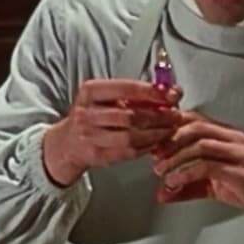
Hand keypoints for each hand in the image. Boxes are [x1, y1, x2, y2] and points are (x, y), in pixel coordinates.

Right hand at [41, 80, 182, 186]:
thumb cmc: (92, 115)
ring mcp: (90, 136)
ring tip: (170, 129)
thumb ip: (135, 94)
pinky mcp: (97, 154)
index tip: (171, 94)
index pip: (125, 88)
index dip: (152, 92)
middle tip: (176, 114)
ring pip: (130, 136)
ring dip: (156, 133)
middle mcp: (86, 113)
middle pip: (130, 115)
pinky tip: (157, 141)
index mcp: (89, 92)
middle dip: (158, 115)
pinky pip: (128, 152)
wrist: (68, 142)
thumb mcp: (105, 97)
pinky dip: (147, 146)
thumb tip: (170, 91)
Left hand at [149, 113, 243, 238]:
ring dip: (174, 156)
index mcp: (226, 135)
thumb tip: (163, 192)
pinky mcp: (239, 169)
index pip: (192, 120)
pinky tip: (175, 181)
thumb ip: (189, 187)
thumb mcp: (216, 185)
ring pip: (198, 142)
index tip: (151, 140)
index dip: (168, 127)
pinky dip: (186, 172)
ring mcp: (237, 152)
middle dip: (168, 138)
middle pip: (193, 125)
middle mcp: (231, 138)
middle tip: (151, 152)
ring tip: (160, 170)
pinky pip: (207, 164)